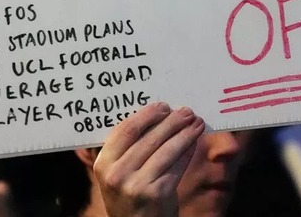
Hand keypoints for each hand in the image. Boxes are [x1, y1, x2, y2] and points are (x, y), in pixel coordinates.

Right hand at [93, 102, 205, 216]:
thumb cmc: (129, 194)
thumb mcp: (118, 172)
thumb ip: (129, 149)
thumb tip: (158, 116)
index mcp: (104, 163)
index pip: (126, 130)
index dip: (147, 115)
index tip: (163, 106)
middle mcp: (117, 173)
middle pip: (149, 137)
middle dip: (171, 121)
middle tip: (186, 111)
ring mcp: (136, 184)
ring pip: (166, 149)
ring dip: (184, 133)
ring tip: (196, 123)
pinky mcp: (157, 193)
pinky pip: (176, 166)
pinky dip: (187, 151)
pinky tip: (194, 142)